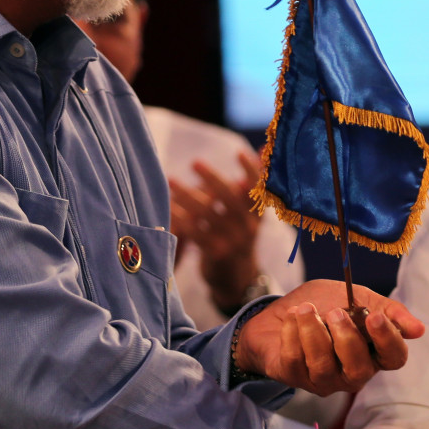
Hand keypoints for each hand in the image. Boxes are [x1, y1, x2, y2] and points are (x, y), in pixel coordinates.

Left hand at [168, 154, 263, 307]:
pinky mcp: (217, 253)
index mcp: (258, 213)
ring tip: (171, 181)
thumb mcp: (250, 212)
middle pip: (230, 198)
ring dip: (188, 195)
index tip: (238, 153)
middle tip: (194, 162)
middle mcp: (249, 226)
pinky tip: (168, 208)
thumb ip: (252, 183)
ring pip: (209, 213)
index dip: (251, 170)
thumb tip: (261, 150)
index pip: (259, 188)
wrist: (236, 278)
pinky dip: (181, 218)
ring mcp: (234, 241)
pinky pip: (196, 231)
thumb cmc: (239, 236)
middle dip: (212, 178)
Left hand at [233, 280, 425, 394]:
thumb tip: (419, 330)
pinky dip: (292, 334)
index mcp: (373, 352)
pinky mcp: (295, 378)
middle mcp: (352, 373)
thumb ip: (387, 311)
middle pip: (360, 369)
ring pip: (323, 366)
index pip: (394, 358)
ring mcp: (323, 380)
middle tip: (334, 313)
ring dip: (313, 332)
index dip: (388, 340)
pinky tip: (291, 318)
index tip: (375, 317)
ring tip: (304, 309)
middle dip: (347, 339)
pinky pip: (296, 360)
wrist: (280, 311)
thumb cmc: (323, 306)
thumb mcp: (358, 298)